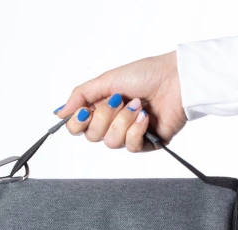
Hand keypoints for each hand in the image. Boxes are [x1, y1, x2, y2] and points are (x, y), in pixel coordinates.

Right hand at [54, 51, 186, 151]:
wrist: (178, 81)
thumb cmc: (147, 74)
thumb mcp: (108, 79)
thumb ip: (81, 95)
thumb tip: (59, 112)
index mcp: (101, 107)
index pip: (78, 127)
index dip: (78, 123)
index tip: (85, 112)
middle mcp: (112, 122)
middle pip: (92, 136)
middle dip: (105, 117)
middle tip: (120, 100)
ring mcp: (128, 134)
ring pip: (110, 142)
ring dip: (124, 121)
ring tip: (139, 106)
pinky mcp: (145, 143)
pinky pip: (130, 147)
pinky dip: (137, 130)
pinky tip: (146, 118)